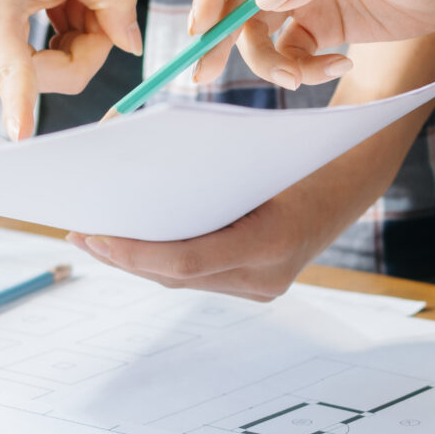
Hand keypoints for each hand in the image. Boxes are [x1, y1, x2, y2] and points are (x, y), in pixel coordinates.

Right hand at [0, 0, 139, 139]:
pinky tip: (48, 11)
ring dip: (76, 37)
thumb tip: (133, 46)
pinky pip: (47, 74)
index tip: (21, 135)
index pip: (11, 72)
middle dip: (91, 35)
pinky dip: (60, 45)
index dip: (20, 105)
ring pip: (62, 74)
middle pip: (69, 72)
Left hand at [70, 138, 396, 300]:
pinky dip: (163, 257)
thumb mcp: (256, 146)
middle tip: (77, 233)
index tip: (91, 235)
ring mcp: (263, 287)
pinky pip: (199, 274)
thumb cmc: (304, 148)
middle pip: (175, 275)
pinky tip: (130, 239)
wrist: (357, 172)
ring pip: (183, 280)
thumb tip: (127, 158)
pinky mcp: (257, 284)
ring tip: (92, 236)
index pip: (185, 262)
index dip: (132, 253)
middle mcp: (267, 277)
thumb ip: (203, 165)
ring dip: (137, 259)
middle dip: (123, 255)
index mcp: (271, 243)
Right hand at [188, 0, 434, 90]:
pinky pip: (292, 53)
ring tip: (304, 78)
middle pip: (237, 2)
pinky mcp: (320, 24)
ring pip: (261, 35)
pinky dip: (305, 68)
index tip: (200, 30)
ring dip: (274, 63)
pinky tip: (340, 62)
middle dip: (220, 39)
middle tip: (201, 76)